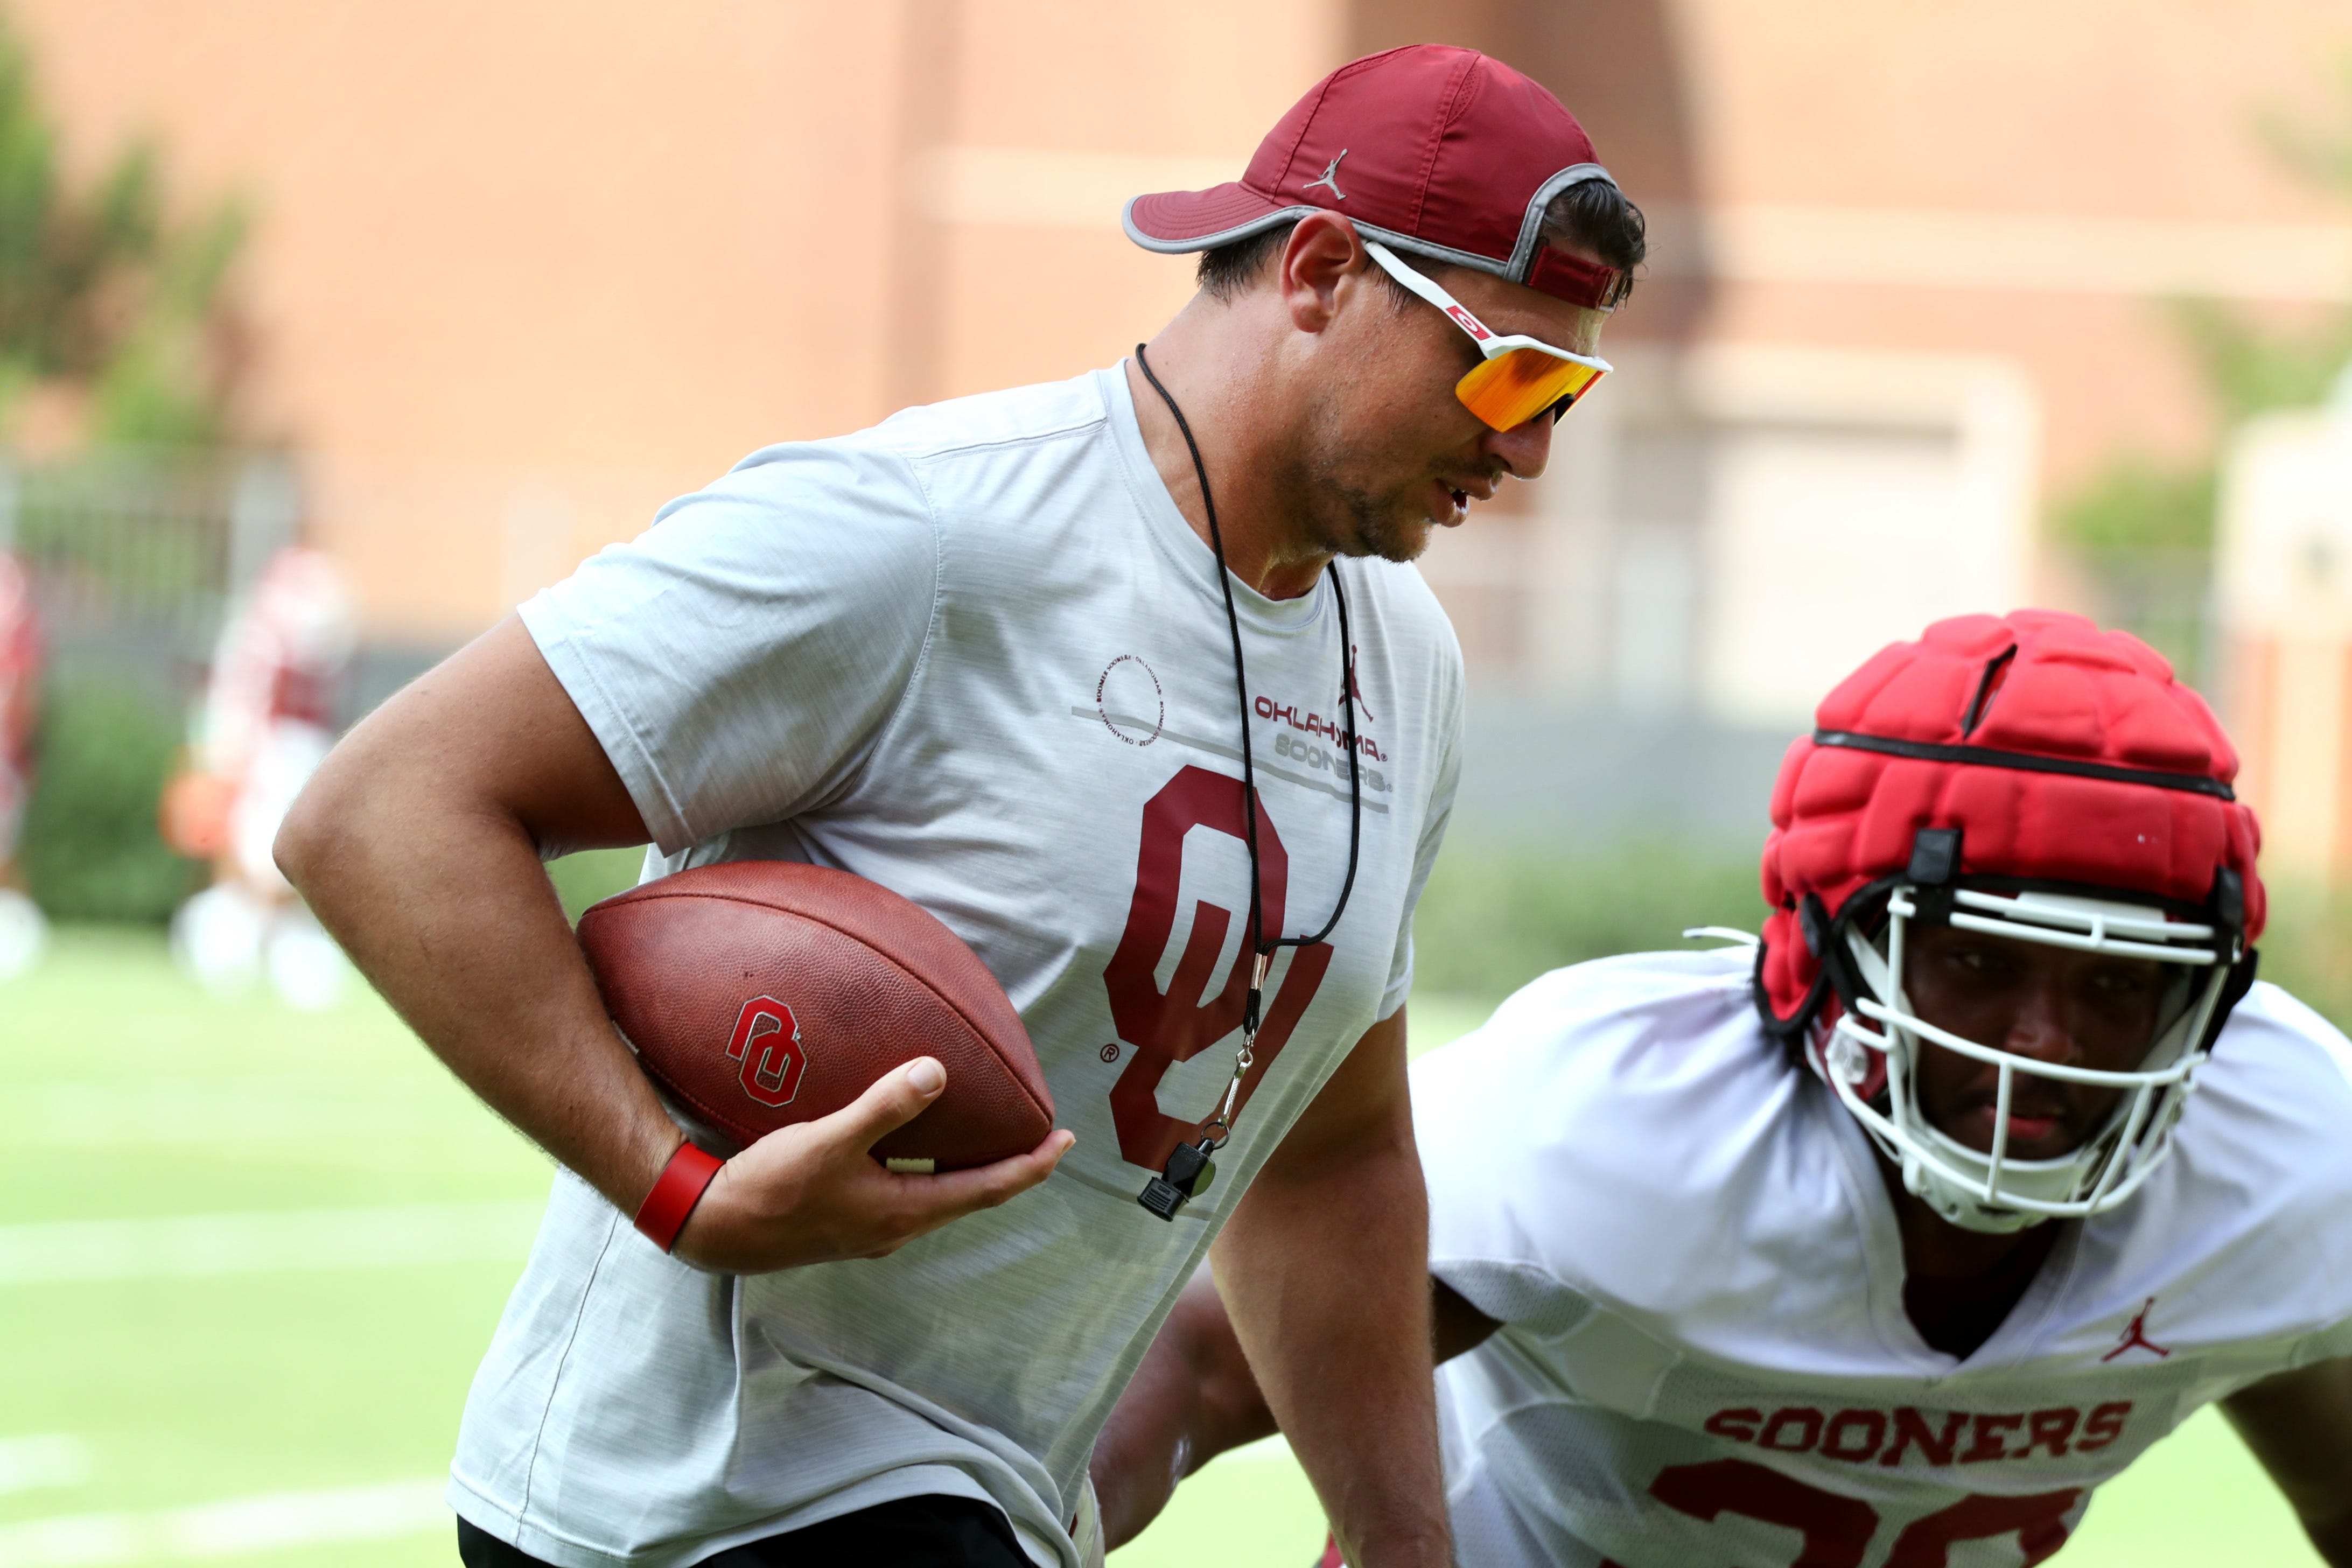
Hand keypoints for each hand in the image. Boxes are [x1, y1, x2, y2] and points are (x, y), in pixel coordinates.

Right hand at [670, 1057, 1074, 1272]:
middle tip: (1039, 1135)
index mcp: (902, 1213)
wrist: (712, 1229)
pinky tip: (915, 1144)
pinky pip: (907, 1192)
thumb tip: (937, 1073)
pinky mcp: (847, 1221)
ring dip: (967, 1168)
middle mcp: (894, 1228)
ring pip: (937, 1196)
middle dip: (1008, 1166)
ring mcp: (870, 1229)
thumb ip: (884, 1107)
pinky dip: (928, 1167)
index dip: (1031, 1166)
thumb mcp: (830, 1141)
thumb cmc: (770, 1188)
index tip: (1067, 1141)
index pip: (987, 1189)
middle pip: (969, 1195)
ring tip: (986, 1134)